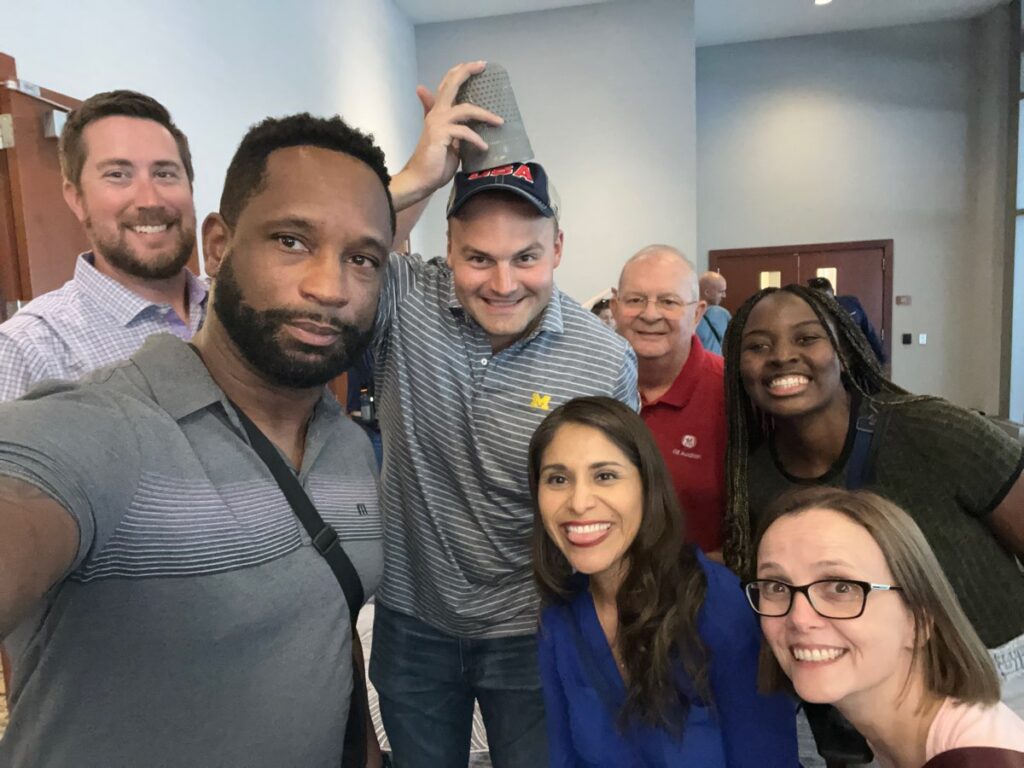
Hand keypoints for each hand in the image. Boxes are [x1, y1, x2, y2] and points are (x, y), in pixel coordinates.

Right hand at [391, 61, 503, 209]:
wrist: (421, 179)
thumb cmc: (435, 162)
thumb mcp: (450, 141)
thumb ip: (458, 128)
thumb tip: (468, 121)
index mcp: (437, 112)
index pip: (447, 85)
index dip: (460, 73)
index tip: (478, 65)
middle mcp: (436, 114)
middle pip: (451, 85)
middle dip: (466, 72)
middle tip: (482, 65)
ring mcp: (437, 123)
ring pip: (464, 109)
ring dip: (485, 115)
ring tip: (499, 122)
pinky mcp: (440, 136)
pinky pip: (464, 132)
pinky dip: (477, 140)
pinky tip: (484, 147)